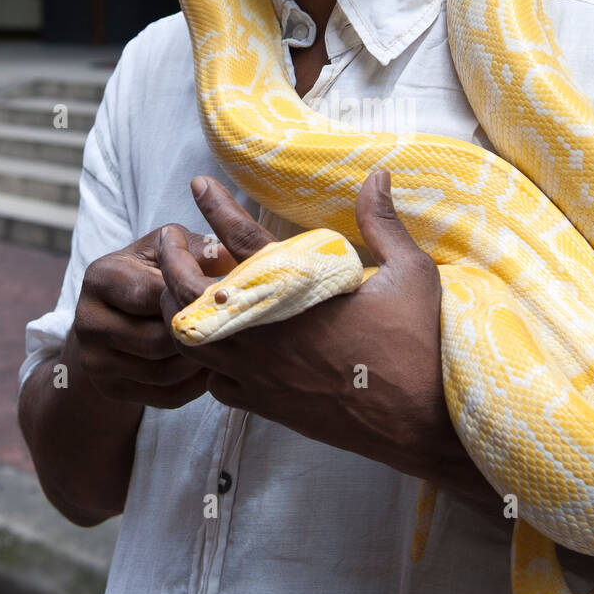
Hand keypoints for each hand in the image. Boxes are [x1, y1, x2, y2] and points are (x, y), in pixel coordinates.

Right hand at [72, 225, 227, 408]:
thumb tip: (232, 256)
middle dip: (198, 335)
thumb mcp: (167, 252)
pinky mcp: (108, 388)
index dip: (195, 298)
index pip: (156, 293)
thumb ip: (198, 250)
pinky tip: (210, 369)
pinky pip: (163, 396)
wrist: (112, 318)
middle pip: (159, 338)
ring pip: (164, 371)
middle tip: (232, 331)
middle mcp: (87, 319)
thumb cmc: (150, 275)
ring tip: (224, 348)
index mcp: (102, 276)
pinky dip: (194, 386)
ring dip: (200, 362)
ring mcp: (93, 358)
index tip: (226, 300)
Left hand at [158, 171, 481, 493]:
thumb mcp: (411, 271)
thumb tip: (377, 176)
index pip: (241, 239)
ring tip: (179, 287)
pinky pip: (213, 382)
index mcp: (298, 292)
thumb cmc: (420, 342)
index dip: (216, 207)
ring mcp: (261, 372)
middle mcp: (267, 331)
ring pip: (192, 340)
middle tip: (172, 240)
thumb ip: (382, 223)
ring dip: (180, 309)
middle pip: (191, 293)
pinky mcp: (266, 404)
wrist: (421, 418)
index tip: (199, 186)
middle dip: (173, 260)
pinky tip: (215, 344)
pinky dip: (205, 360)